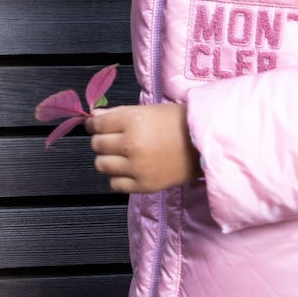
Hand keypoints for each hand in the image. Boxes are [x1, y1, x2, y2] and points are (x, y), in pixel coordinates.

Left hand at [87, 102, 201, 193]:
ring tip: (120, 156)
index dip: (93, 124)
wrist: (204, 145)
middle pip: (97, 144)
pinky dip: (117, 177)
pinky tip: (128, 170)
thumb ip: (118, 114)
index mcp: (133, 121)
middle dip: (101, 140)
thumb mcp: (148, 111)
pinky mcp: (143, 185)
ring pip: (101, 165)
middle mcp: (131, 144)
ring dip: (107, 159)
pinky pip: (114, 184)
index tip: (95, 125)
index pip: (98, 124)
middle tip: (112, 140)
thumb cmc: (178, 123)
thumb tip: (93, 117)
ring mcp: (136, 167)